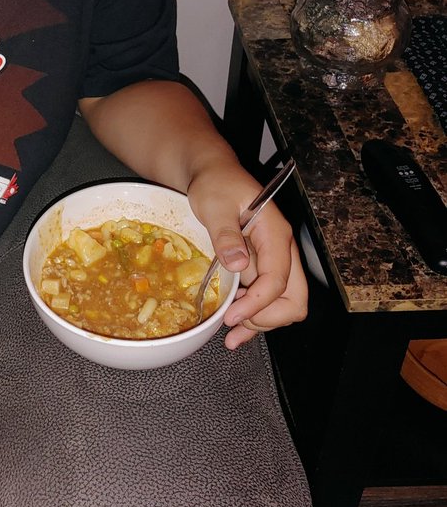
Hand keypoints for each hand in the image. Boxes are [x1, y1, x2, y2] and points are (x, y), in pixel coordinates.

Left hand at [186, 162, 307, 348]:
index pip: (278, 278)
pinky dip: (256, 318)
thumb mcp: (215, 203)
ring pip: (284, 304)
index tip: (232, 316)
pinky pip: (268, 300)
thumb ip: (226, 233)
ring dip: (261, 322)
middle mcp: (281, 250)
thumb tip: (238, 264)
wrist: (212, 173)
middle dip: (267, 316)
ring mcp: (274, 260)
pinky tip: (237, 332)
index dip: (258, 302)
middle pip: (294, 298)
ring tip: (231, 333)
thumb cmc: (215, 183)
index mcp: (275, 233)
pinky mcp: (262, 267)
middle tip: (235, 320)